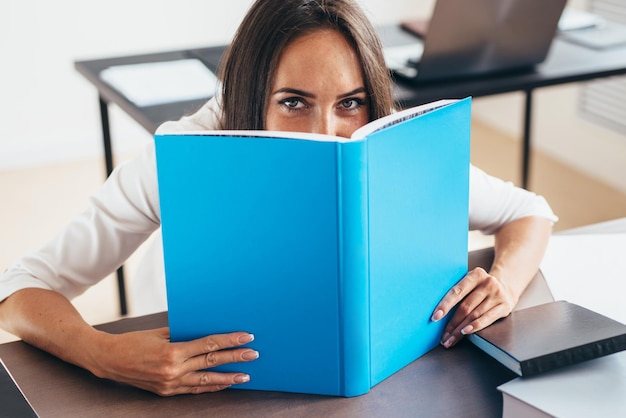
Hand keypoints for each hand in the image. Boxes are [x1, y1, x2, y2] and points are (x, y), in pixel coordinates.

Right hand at [91, 328, 258, 395]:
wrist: (109, 360)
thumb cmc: (133, 341)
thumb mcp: (160, 333)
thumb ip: (183, 334)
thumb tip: (206, 330)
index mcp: (172, 352)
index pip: (208, 346)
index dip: (229, 341)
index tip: (246, 337)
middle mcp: (173, 370)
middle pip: (211, 363)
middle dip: (235, 358)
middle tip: (253, 355)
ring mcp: (170, 383)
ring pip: (205, 381)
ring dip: (227, 378)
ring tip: (245, 375)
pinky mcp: (166, 391)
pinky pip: (193, 390)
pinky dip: (210, 387)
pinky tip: (223, 384)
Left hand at [430, 267, 515, 347]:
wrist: (507, 285)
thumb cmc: (480, 286)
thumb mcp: (471, 281)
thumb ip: (458, 291)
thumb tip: (437, 311)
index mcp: (476, 274)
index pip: (457, 292)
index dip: (445, 305)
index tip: (435, 317)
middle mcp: (488, 283)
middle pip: (465, 307)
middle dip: (451, 324)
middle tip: (442, 336)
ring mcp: (497, 295)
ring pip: (474, 316)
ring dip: (460, 330)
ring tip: (450, 340)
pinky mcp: (504, 307)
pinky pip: (487, 319)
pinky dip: (474, 327)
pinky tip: (465, 333)